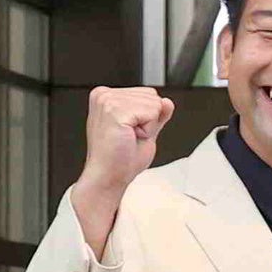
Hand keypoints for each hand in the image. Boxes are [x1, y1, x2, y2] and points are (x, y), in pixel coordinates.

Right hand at [78, 86, 172, 207]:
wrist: (108, 177)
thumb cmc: (120, 160)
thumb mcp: (145, 131)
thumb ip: (156, 114)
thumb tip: (167, 102)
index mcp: (107, 96)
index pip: (148, 94)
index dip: (148, 117)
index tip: (129, 132)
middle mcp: (104, 95)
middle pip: (152, 96)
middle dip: (149, 120)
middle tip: (129, 137)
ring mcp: (108, 101)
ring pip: (154, 104)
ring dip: (148, 126)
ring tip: (127, 138)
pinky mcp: (114, 110)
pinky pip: (152, 112)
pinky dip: (147, 130)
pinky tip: (129, 138)